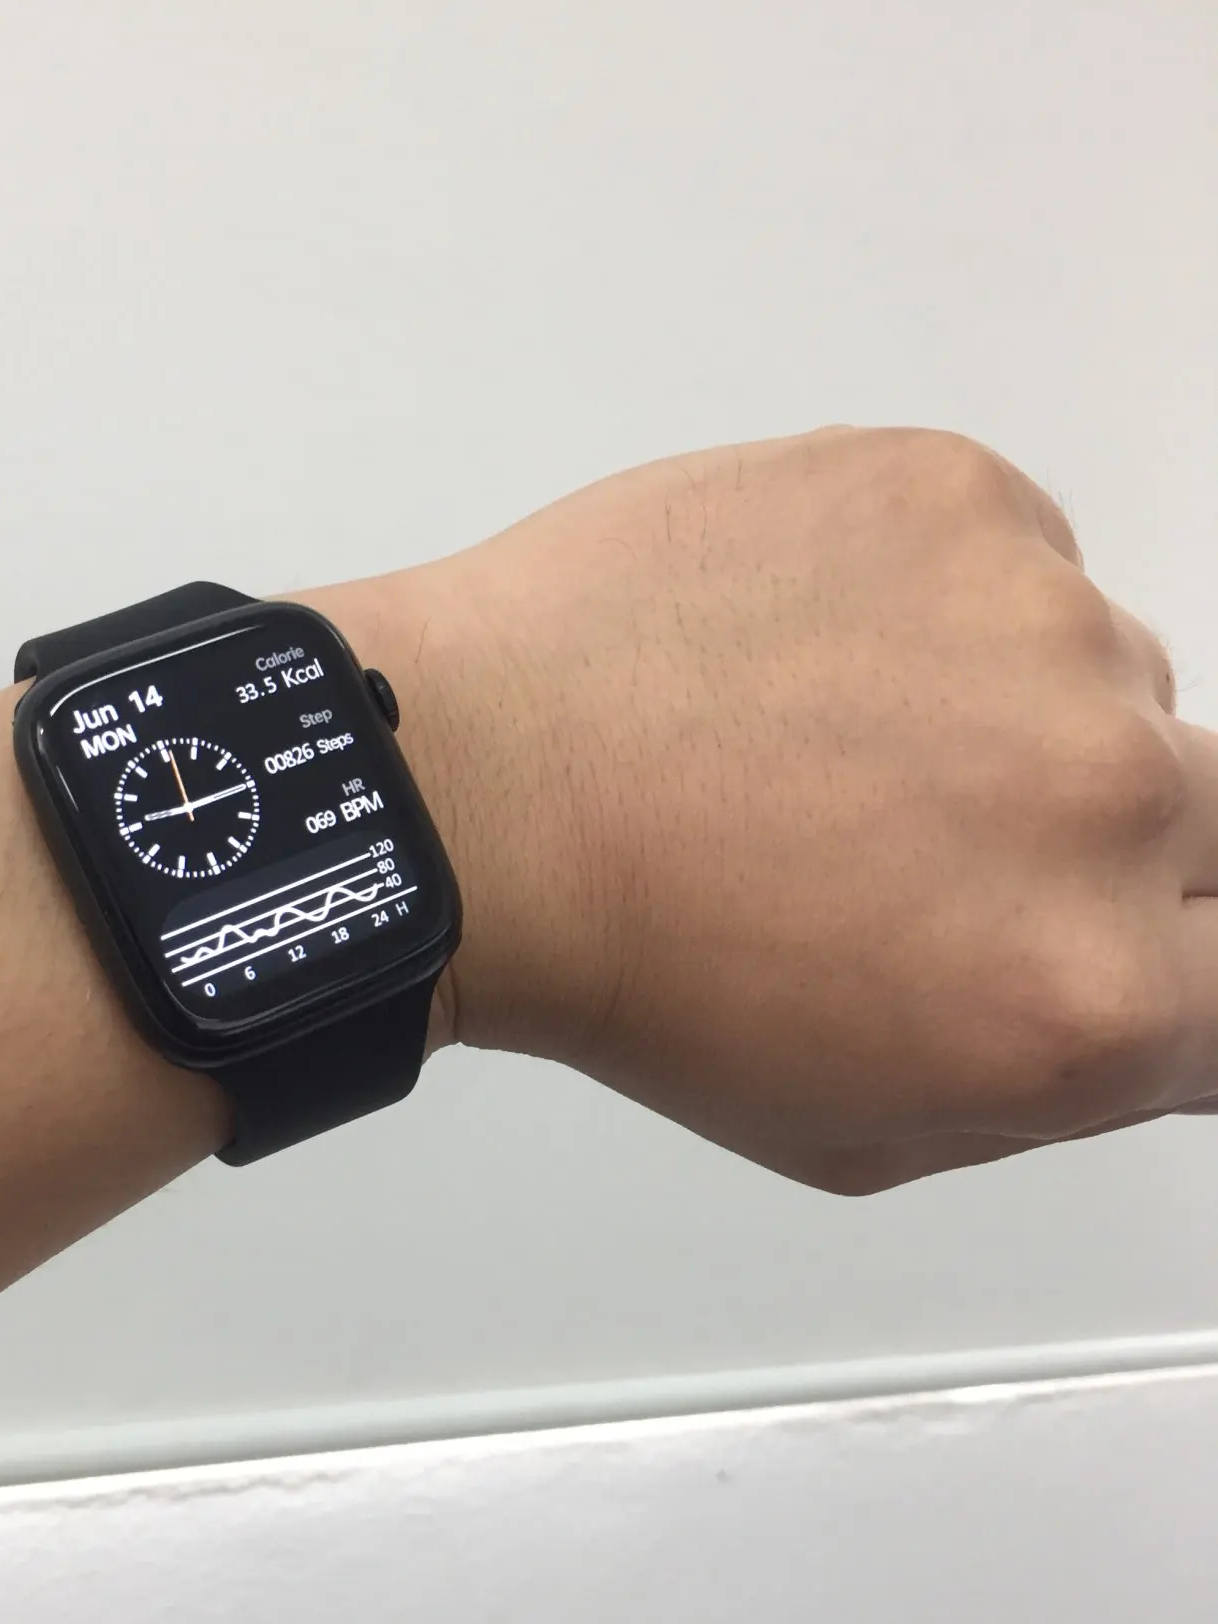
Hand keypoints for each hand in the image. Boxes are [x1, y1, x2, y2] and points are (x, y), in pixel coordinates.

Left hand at [316, 427, 1216, 1192]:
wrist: (479, 785)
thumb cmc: (641, 974)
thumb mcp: (863, 1129)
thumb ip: (1059, 1084)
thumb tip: (1163, 1015)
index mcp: (1088, 997)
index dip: (1192, 962)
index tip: (1134, 943)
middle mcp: (1102, 802)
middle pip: (1215, 817)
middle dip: (1108, 842)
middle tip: (946, 837)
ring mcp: (1041, 622)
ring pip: (1111, 676)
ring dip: (1015, 712)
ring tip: (834, 734)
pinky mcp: (962, 494)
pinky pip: (1020, 559)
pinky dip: (942, 603)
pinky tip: (807, 646)